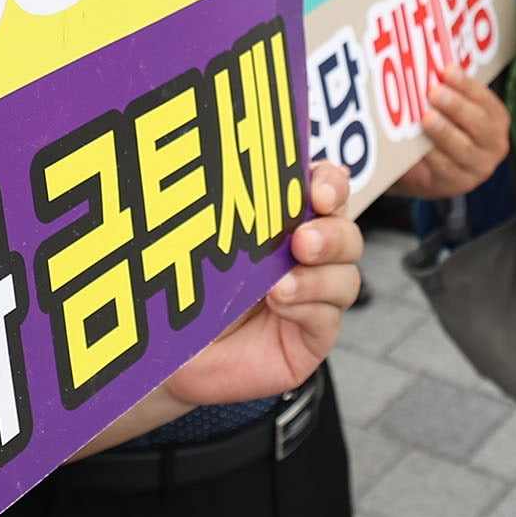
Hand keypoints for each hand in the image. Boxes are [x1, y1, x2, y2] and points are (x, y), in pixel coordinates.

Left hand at [157, 161, 363, 408]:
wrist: (169, 352)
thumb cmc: (187, 289)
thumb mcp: (208, 243)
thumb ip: (232, 212)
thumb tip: (233, 164)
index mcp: (287, 221)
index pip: (326, 191)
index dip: (331, 186)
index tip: (318, 191)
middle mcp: (307, 257)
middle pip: (346, 234)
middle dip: (331, 234)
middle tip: (303, 240)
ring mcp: (313, 298)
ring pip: (346, 278)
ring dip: (318, 277)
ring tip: (281, 284)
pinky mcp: (310, 337)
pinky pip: (328, 319)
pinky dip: (307, 307)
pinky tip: (280, 303)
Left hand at [395, 73, 510, 198]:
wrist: (431, 169)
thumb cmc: (445, 127)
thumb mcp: (452, 109)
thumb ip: (448, 89)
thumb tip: (430, 61)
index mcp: (497, 120)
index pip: (486, 100)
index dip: (467, 85)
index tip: (447, 70)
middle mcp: (494, 145)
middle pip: (480, 125)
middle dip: (456, 107)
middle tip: (434, 92)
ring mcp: (478, 168)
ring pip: (463, 149)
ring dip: (444, 132)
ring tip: (426, 118)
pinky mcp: (458, 184)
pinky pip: (445, 169)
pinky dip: (431, 156)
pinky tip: (418, 144)